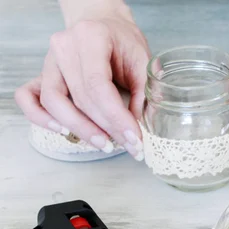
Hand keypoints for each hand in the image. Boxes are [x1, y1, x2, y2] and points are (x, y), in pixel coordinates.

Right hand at [14, 8, 149, 159]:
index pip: (98, 85)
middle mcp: (64, 47)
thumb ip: (144, 92)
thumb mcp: (142, 61)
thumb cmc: (123, 42)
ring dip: (79, 128)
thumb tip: (141, 125)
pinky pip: (28, 98)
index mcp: (91, 38)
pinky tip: (64, 131)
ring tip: (103, 143)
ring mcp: (48, 60)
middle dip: (105, 128)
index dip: (116, 117)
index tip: (133, 138)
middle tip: (128, 146)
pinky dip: (40, 117)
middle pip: (79, 97)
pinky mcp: (42, 74)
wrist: (104, 26)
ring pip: (54, 102)